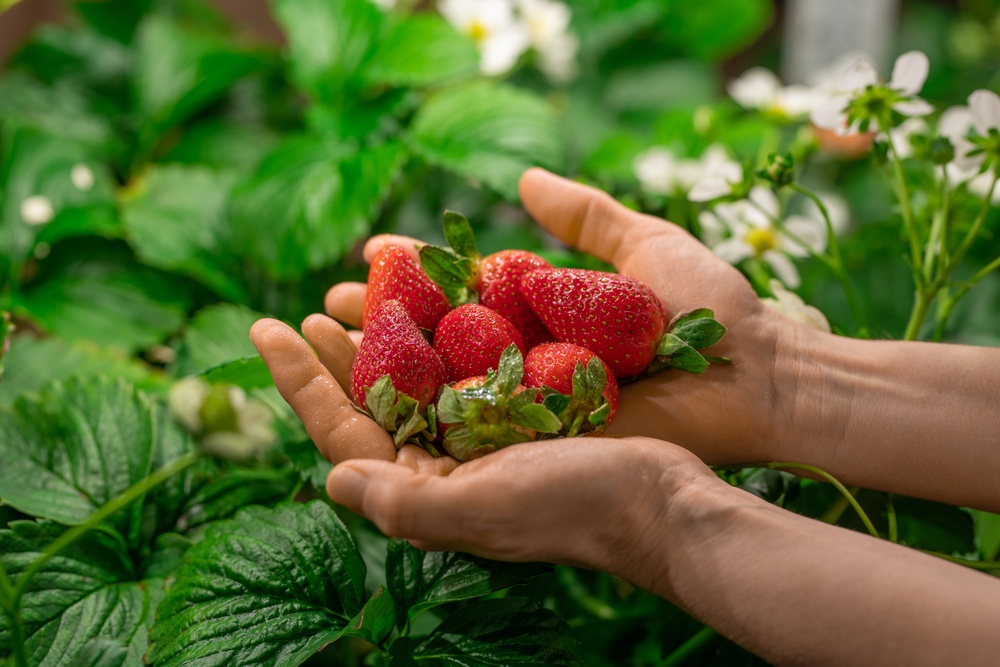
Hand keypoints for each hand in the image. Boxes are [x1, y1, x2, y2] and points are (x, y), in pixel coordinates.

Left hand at [250, 306, 720, 574]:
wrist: (661, 502)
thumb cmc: (576, 507)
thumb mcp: (485, 509)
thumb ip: (405, 502)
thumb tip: (330, 477)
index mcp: (423, 492)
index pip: (342, 432)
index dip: (299, 381)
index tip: (268, 325)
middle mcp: (442, 468)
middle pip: (369, 404)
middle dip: (329, 359)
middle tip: (302, 311)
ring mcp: (478, 442)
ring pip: (413, 382)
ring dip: (381, 341)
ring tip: (354, 298)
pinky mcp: (517, 418)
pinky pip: (462, 369)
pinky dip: (441, 335)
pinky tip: (432, 303)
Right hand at [322, 168, 810, 465]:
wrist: (757, 374)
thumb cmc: (713, 311)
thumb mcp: (643, 245)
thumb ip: (583, 215)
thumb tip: (523, 181)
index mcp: (545, 318)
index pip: (459, 295)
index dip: (411, 277)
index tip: (369, 256)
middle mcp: (527, 366)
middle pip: (436, 345)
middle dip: (376, 325)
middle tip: (322, 305)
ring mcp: (529, 410)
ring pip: (435, 388)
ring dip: (373, 366)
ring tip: (318, 340)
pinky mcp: (537, 445)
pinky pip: (463, 429)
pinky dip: (412, 411)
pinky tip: (362, 391)